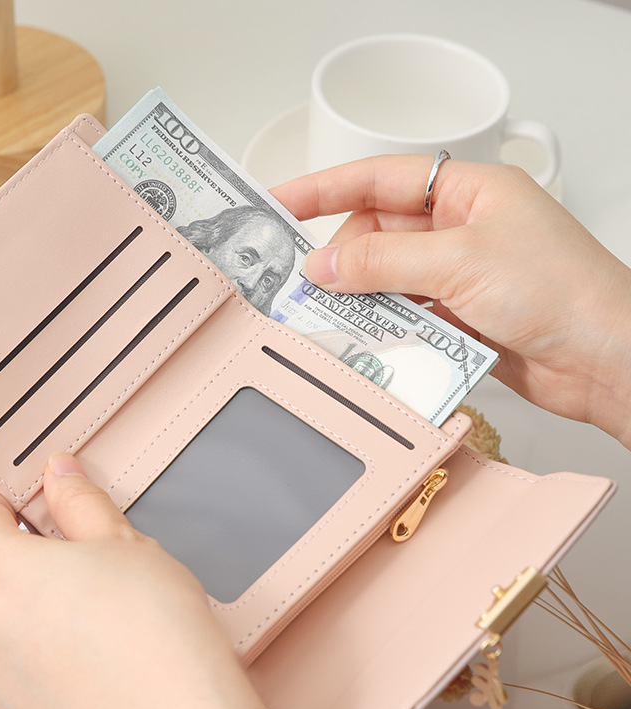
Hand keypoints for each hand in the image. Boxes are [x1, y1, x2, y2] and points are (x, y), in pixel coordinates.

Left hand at [0, 453, 330, 708]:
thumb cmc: (156, 634)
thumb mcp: (123, 541)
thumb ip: (79, 500)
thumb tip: (60, 476)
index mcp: (0, 573)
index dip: (5, 498)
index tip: (33, 499)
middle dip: (18, 551)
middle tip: (74, 551)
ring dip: (26, 603)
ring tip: (90, 606)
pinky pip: (12, 667)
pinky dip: (37, 651)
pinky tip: (89, 649)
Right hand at [271, 157, 630, 447]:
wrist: (603, 358)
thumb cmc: (562, 291)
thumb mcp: (459, 262)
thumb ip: (383, 261)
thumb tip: (325, 264)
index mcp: (467, 191)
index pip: (380, 179)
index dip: (325, 188)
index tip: (281, 203)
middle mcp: (460, 228)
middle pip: (377, 233)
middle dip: (343, 258)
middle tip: (309, 283)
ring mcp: (458, 274)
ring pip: (387, 278)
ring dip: (360, 297)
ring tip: (329, 314)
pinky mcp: (458, 315)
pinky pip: (404, 313)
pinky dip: (382, 325)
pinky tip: (367, 337)